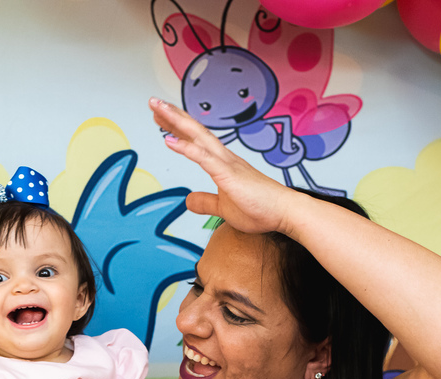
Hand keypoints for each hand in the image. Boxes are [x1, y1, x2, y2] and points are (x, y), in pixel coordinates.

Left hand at [150, 96, 300, 236]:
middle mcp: (225, 158)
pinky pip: (204, 158)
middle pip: (195, 131)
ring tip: (158, 108)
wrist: (286, 213)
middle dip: (173, 116)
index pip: (197, 140)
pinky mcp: (229, 174)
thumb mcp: (223, 208)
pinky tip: (169, 140)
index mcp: (223, 163)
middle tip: (154, 102)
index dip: (178, 128)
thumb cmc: (261, 209)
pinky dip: (186, 148)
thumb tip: (188, 200)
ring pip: (198, 136)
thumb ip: (206, 202)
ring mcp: (227, 164)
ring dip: (176, 121)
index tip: (162, 118)